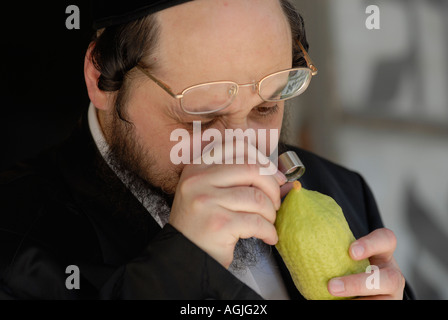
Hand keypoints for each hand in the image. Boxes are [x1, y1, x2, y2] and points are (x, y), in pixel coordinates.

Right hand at [169, 141, 286, 267]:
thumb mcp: (210, 193)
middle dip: (272, 188)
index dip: (263, 160)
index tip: (274, 176)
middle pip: (252, 169)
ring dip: (270, 213)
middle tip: (274, 203)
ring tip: (268, 222)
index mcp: (197, 167)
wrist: (183, 257)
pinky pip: (256, 222)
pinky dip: (269, 231)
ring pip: (257, 197)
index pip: (238, 147)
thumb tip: (281, 178)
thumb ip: (238, 179)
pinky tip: (267, 236)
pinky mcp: (218, 223)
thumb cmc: (201, 225)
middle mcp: (198, 180)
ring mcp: (207, 200)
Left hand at [328, 228, 405, 299]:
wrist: (351, 288)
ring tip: (330, 297)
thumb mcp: (343, 254)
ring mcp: (390, 295)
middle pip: (391, 278)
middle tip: (331, 286)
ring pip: (382, 300)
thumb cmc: (343, 265)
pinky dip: (353, 304)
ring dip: (356, 299)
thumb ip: (330, 245)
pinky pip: (373, 306)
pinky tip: (330, 302)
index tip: (350, 251)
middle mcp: (391, 275)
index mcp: (382, 254)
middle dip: (359, 283)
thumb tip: (290, 232)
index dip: (372, 244)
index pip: (386, 239)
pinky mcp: (384, 305)